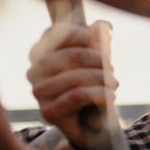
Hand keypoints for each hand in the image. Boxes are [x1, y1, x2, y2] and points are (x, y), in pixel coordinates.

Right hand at [27, 22, 117, 148]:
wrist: (93, 124)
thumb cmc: (93, 86)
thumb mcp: (99, 59)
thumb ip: (100, 40)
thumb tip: (102, 25)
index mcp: (40, 52)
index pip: (57, 32)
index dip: (83, 35)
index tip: (103, 44)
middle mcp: (34, 71)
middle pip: (70, 55)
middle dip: (98, 60)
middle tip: (112, 70)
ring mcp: (39, 92)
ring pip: (75, 77)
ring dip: (101, 79)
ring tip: (114, 83)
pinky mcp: (48, 111)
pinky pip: (77, 96)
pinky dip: (99, 94)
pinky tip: (111, 96)